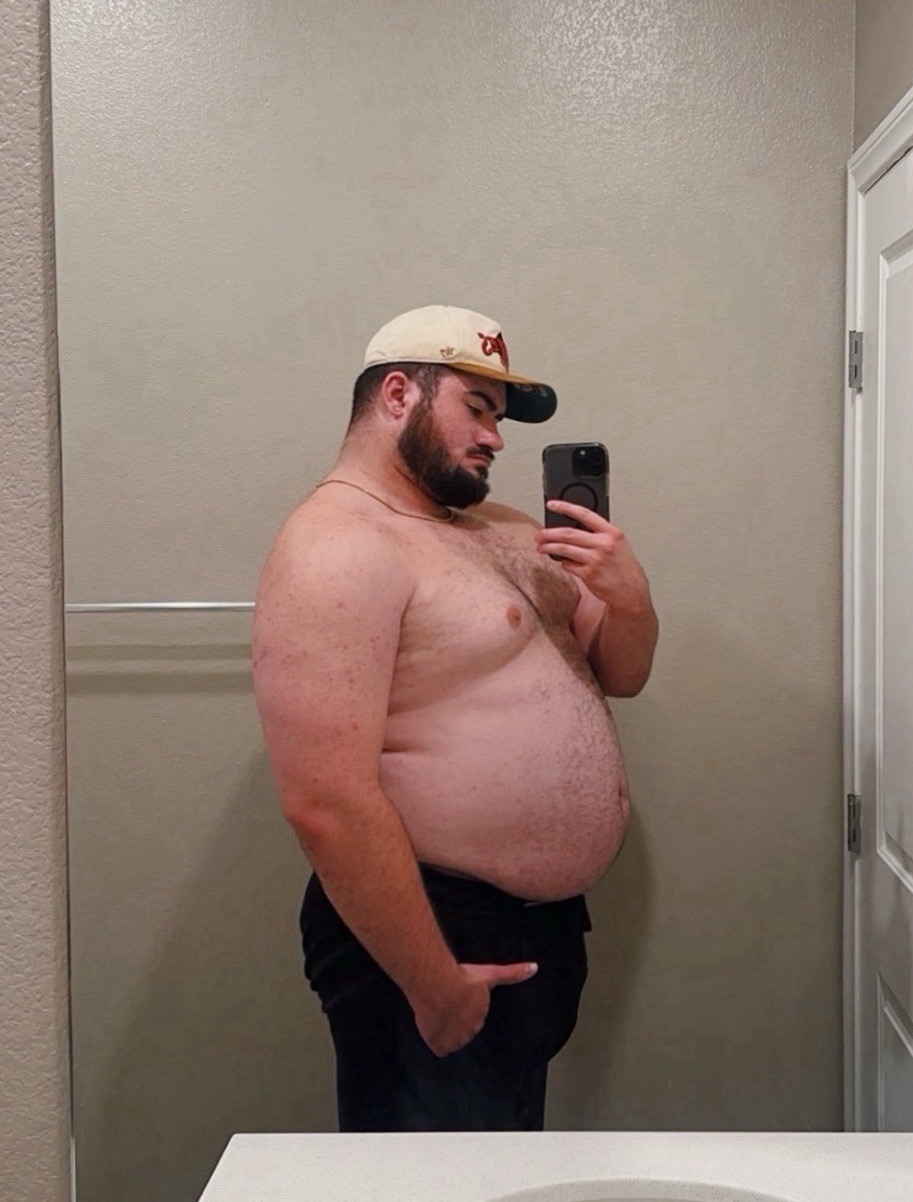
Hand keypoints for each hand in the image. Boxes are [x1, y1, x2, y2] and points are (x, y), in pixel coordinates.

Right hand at [412, 960, 537, 1056]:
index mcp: (482, 1016)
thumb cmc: (461, 979)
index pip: (474, 1016)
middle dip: (455, 1018)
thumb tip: (535, 968)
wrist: (438, 986)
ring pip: (451, 1039)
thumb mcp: (490, 973)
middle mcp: (472, 1032)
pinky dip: (436, 1040)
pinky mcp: (441, 1047)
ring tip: (438, 1012)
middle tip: (445, 1003)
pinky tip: (433, 1027)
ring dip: (445, 1030)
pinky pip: (439, 1048)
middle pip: (463, 1028)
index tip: (457, 998)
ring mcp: (457, 1041)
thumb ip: (513, 973)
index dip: (464, 1007)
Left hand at [536, 500, 650, 614]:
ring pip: (564, 549)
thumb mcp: (618, 544)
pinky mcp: (589, 575)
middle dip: (549, 533)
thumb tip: (575, 528)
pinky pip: (568, 566)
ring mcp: (595, 560)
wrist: (631, 590)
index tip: (552, 505)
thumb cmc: (624, 567)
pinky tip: (564, 563)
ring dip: (549, 548)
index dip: (566, 507)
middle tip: (539, 535)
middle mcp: (603, 544)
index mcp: (612, 533)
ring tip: (541, 547)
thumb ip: (600, 534)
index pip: (585, 514)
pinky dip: (563, 563)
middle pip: (568, 534)